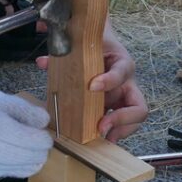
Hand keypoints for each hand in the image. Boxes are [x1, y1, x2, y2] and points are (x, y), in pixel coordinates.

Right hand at [0, 63, 51, 177]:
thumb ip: (20, 108)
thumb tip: (44, 121)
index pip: (21, 137)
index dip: (39, 140)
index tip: (47, 137)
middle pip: (16, 156)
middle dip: (36, 154)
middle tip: (44, 148)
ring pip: (5, 169)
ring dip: (25, 165)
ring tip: (35, 157)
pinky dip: (9, 170)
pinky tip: (19, 164)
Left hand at [36, 24, 147, 142]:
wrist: (102, 43)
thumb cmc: (95, 45)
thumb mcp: (84, 44)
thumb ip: (64, 53)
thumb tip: (42, 62)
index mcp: (121, 62)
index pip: (121, 72)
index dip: (108, 80)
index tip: (91, 86)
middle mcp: (128, 83)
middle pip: (138, 105)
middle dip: (121, 118)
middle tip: (101, 125)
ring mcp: (125, 98)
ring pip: (134, 119)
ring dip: (120, 130)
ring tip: (102, 137)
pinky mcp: (117, 108)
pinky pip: (123, 124)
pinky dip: (113, 132)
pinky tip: (99, 137)